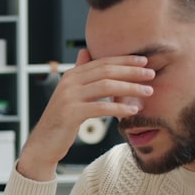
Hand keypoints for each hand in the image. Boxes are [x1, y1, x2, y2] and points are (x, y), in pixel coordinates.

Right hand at [18, 50, 153, 179]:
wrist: (44, 143)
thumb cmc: (62, 119)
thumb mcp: (70, 93)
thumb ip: (80, 74)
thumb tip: (85, 51)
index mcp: (71, 75)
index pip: (102, 62)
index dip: (124, 60)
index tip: (144, 61)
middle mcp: (68, 82)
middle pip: (106, 71)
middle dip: (131, 71)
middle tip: (151, 74)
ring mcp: (68, 97)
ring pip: (105, 87)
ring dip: (130, 88)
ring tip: (148, 92)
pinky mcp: (70, 113)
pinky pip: (100, 108)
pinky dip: (119, 108)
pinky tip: (133, 111)